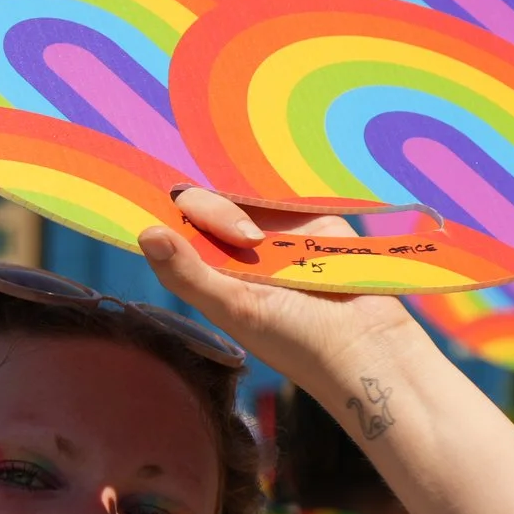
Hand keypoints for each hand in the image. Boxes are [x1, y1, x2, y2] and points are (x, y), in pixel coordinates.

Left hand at [143, 190, 413, 390]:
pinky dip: (269, 179)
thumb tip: (147, 233)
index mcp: (208, 273)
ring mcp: (270, 231)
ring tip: (255, 223)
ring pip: (238, 191)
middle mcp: (233, 250)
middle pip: (204, 203)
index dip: (162, 211)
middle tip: (249, 240)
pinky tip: (264, 172)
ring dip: (237, 190)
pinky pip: (278, 188)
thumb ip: (189, 273)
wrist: (366, 341)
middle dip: (210, 204)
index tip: (150, 188)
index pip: (175, 231)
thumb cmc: (295, 338)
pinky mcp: (306, 216)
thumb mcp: (234, 308)